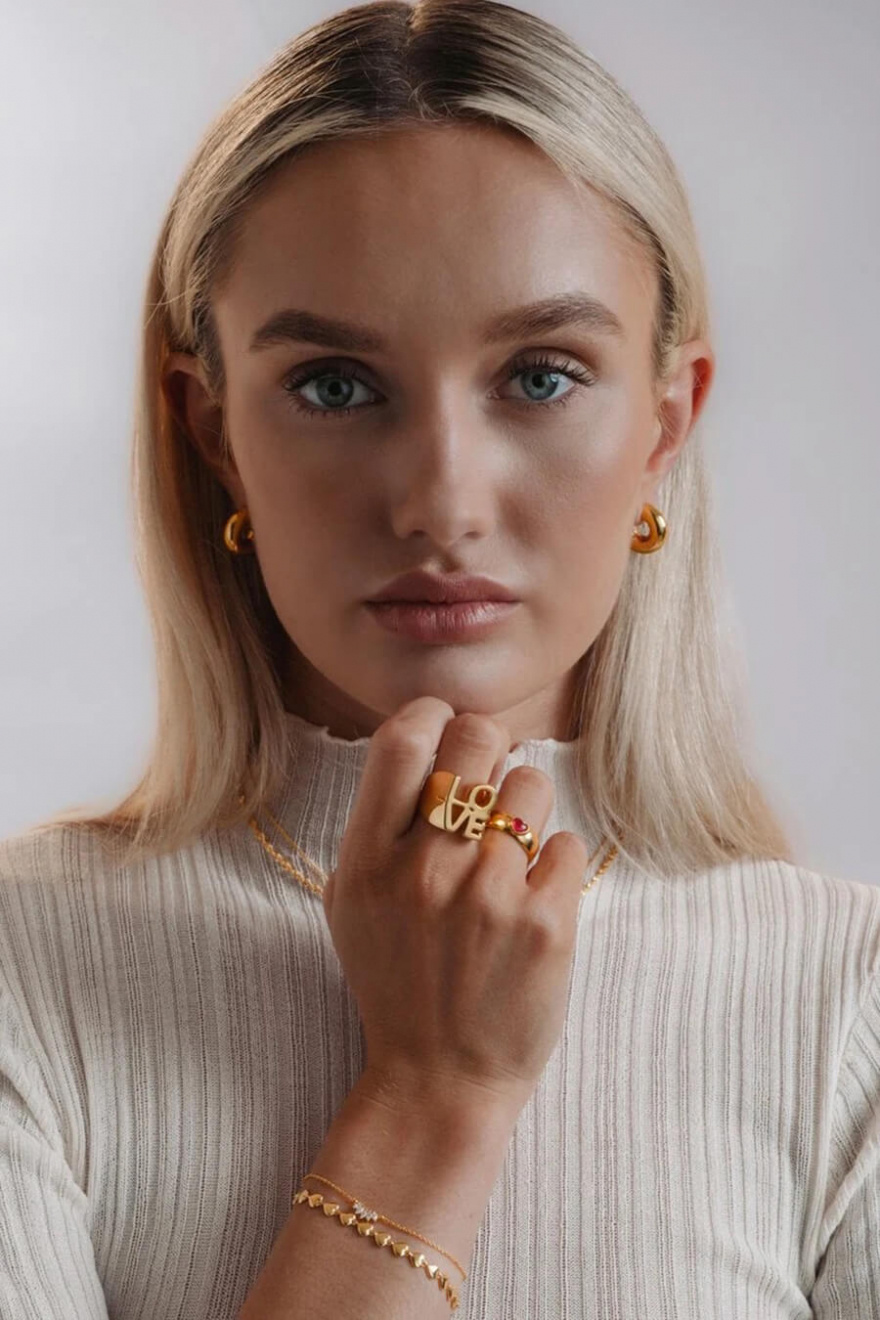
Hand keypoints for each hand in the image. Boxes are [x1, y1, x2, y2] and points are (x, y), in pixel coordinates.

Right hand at [321, 696, 589, 1116]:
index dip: (434, 717)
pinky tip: (533, 900)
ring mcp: (488, 895)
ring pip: (532, 784)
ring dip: (526, 809)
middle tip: (490, 786)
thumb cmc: (397, 983)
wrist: (439, 1079)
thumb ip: (378, 824)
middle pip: (478, 739)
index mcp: (368, 860)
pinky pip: (565, 843)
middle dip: (491, 749)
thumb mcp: (352, 902)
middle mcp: (425, 869)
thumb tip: (428, 741)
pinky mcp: (547, 923)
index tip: (448, 732)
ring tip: (511, 854)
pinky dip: (553, 865)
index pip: (404, 737)